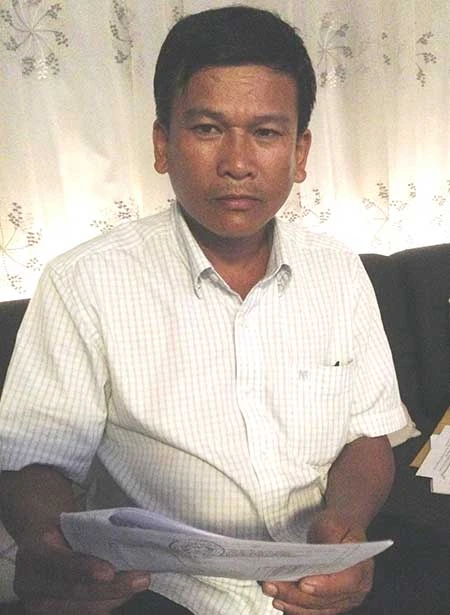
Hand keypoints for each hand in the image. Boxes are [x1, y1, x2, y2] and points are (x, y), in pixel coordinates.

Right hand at [14, 525, 150, 613]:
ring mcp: (38, 604)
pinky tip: (125, 593)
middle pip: (73, 592)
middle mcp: (29, 584)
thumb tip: (127, 537)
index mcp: (33, 552)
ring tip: (138, 584)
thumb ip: (90, 533)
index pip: (59, 561)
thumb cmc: (61, 530)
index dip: (84, 568)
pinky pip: (84, 614)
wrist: (39, 544)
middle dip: (111, 588)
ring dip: (115, 598)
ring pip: (81, 609)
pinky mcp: (50, 614)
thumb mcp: (69, 523)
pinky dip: (108, 604)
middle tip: (141, 579)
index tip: (109, 572)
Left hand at [260, 511, 373, 613]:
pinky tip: (279, 599)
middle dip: (296, 594)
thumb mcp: (334, 523)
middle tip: (272, 584)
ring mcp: (343, 600)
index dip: (326, 585)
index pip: (348, 581)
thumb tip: (317, 554)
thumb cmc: (337, 526)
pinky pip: (312, 611)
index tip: (303, 583)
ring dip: (291, 602)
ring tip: (271, 590)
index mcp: (362, 568)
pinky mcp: (329, 604)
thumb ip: (328, 538)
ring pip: (316, 608)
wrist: (340, 532)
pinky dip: (294, 607)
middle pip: (325, 599)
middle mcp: (356, 590)